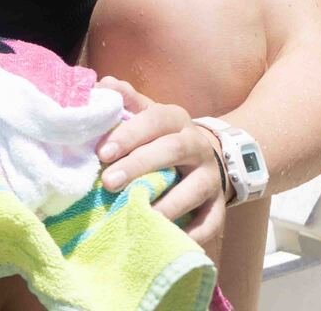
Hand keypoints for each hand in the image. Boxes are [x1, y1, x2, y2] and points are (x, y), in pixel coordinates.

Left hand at [94, 76, 228, 245]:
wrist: (205, 154)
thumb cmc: (158, 135)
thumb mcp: (144, 112)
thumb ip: (124, 99)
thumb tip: (101, 83)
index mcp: (174, 118)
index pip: (154, 119)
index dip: (128, 134)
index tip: (101, 153)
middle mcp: (196, 145)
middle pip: (172, 150)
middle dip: (139, 166)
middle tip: (108, 182)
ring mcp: (210, 176)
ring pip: (195, 188)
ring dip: (167, 203)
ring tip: (139, 213)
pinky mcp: (219, 204)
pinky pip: (212, 221)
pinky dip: (194, 232)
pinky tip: (169, 237)